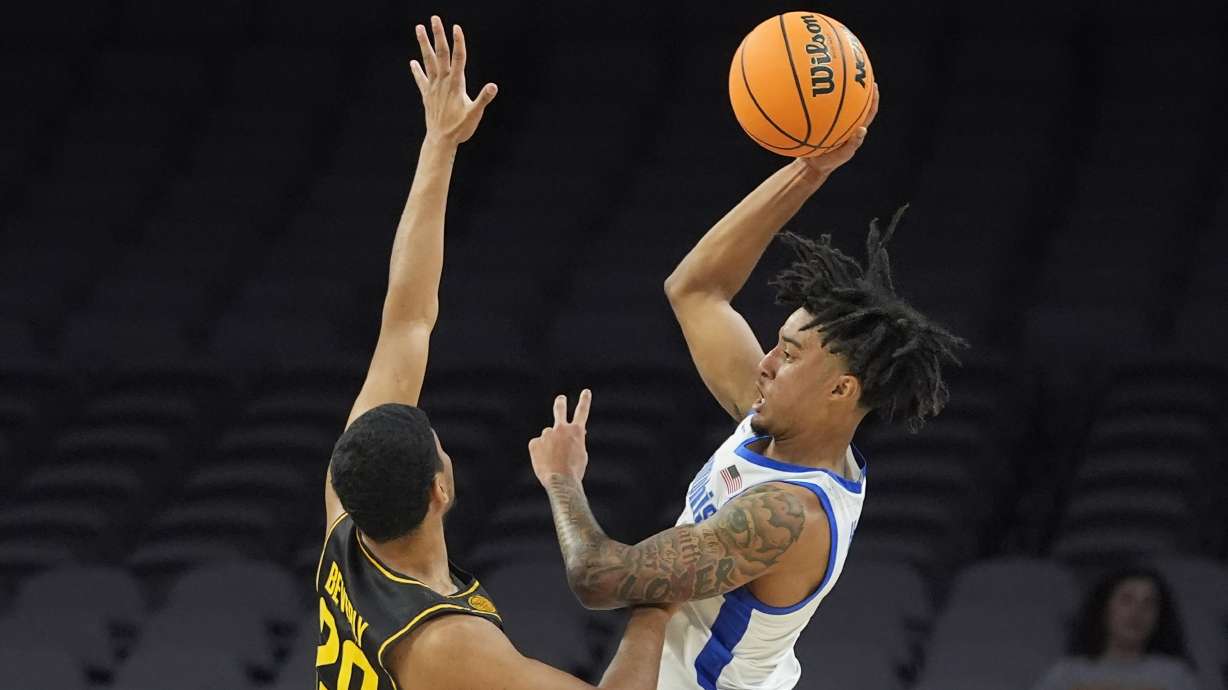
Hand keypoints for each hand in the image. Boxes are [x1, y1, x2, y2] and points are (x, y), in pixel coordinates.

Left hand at [411, 16, 496, 145]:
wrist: (441, 140)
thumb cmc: (460, 128)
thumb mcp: (475, 114)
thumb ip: (483, 99)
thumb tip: (493, 86)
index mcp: (456, 84)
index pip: (458, 58)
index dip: (458, 42)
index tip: (456, 27)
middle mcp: (443, 82)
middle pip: (441, 54)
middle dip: (438, 35)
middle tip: (434, 18)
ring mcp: (433, 87)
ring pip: (428, 61)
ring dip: (423, 44)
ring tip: (419, 28)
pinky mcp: (427, 95)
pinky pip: (421, 80)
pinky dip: (417, 70)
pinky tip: (412, 62)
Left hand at [528, 389, 591, 486]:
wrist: (560, 480)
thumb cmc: (574, 471)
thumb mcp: (581, 454)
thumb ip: (575, 441)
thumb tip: (568, 438)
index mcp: (576, 431)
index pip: (582, 412)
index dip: (584, 401)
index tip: (586, 392)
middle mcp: (561, 428)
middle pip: (559, 410)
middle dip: (561, 403)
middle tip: (561, 398)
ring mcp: (546, 434)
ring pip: (547, 438)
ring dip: (550, 446)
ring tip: (553, 461)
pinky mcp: (534, 442)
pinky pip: (537, 447)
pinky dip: (540, 454)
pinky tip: (545, 463)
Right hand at [798, 82, 878, 176]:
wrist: (811, 166)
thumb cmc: (829, 162)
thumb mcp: (843, 155)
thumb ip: (853, 144)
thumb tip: (864, 129)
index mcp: (855, 129)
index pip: (869, 111)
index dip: (873, 99)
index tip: (874, 85)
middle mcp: (846, 122)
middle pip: (856, 102)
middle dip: (858, 87)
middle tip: (858, 72)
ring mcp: (834, 122)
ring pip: (838, 103)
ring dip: (839, 89)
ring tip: (836, 74)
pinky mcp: (821, 122)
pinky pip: (821, 109)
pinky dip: (820, 100)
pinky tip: (812, 91)